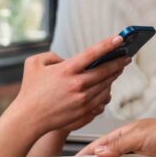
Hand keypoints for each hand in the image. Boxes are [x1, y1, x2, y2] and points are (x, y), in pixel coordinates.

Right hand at [10, 36, 129, 136]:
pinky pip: (102, 100)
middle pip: (105, 71)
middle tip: (127, 56)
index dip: (108, 44)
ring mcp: (82, 100)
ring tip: (118, 69)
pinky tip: (108, 86)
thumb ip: (52, 56)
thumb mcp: (34, 64)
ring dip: (114, 76)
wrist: (28, 118)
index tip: (120, 38)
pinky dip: (106, 92)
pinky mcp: (84, 112)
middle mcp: (77, 85)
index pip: (92, 53)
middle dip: (118, 62)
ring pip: (106, 85)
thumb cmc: (30, 90)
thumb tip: (66, 59)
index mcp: (66, 70)